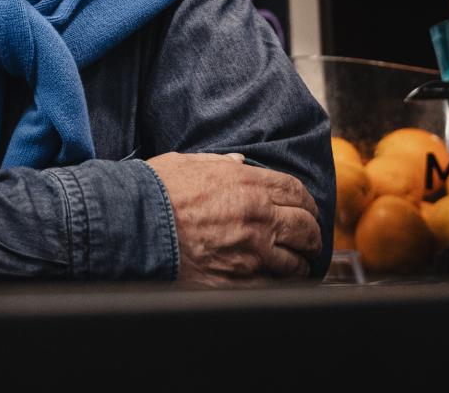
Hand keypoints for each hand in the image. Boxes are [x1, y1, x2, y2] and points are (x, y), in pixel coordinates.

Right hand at [145, 152, 321, 284]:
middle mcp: (258, 217)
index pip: (296, 192)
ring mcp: (251, 252)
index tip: (308, 209)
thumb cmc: (157, 191)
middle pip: (305, 226)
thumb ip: (221, 165)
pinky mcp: (237, 281)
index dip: (307, 202)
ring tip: (299, 264)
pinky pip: (273, 286)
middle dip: (312, 234)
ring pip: (294, 261)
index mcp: (249, 185)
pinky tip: (278, 283)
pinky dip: (280, 285)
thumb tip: (239, 164)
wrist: (135, 224)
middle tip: (312, 239)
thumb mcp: (190, 163)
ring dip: (300, 262)